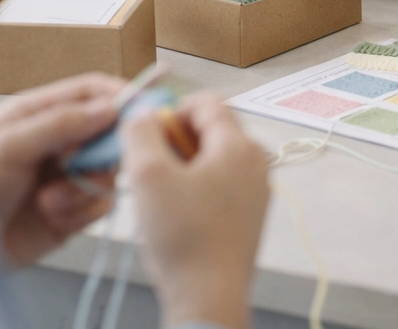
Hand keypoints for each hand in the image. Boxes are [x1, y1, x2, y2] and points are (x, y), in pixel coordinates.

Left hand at [0, 73, 121, 266]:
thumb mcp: (9, 146)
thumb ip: (60, 123)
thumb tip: (111, 107)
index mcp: (39, 113)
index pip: (91, 92)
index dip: (120, 95)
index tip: (144, 107)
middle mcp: (58, 141)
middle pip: (109, 133)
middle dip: (102, 151)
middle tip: (81, 165)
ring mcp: (66, 177)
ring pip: (109, 171)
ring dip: (84, 187)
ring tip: (50, 199)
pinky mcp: (71, 211)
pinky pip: (100, 205)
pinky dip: (80, 211)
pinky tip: (51, 216)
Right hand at [123, 93, 269, 328]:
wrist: (209, 297)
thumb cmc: (184, 238)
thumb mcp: (148, 175)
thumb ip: (141, 133)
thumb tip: (143, 115)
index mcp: (240, 145)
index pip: (207, 102)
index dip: (172, 111)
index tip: (148, 136)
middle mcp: (256, 162)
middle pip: (212, 129)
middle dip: (175, 141)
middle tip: (149, 168)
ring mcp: (256, 189)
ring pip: (213, 158)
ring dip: (182, 167)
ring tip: (159, 195)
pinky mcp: (249, 214)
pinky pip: (219, 184)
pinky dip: (195, 188)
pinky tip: (175, 215)